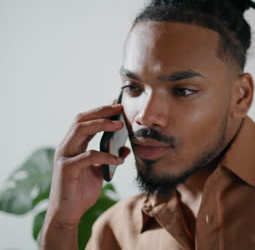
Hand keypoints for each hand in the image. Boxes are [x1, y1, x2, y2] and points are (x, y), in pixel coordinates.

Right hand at [45, 104, 130, 226]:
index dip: (100, 111)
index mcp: (73, 145)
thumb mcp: (100, 171)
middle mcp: (66, 147)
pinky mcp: (66, 169)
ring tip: (120, 125)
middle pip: (81, 120)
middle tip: (119, 108)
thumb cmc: (82, 190)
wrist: (68, 213)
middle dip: (101, 112)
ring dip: (101, 125)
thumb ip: (109, 157)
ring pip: (80, 131)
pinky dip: (105, 155)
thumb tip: (126, 147)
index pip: (85, 121)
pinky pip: (88, 156)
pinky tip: (119, 159)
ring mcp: (64, 157)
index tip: (116, 104)